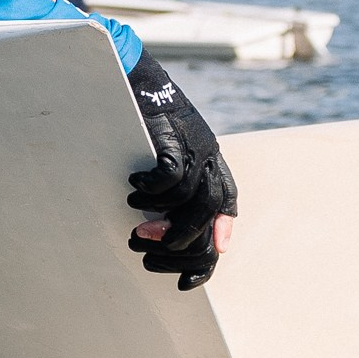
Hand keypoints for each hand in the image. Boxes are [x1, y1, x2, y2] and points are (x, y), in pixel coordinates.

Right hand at [122, 48, 237, 291]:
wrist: (140, 78)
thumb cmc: (150, 127)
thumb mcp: (172, 159)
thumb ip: (176, 193)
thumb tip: (161, 235)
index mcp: (213, 166)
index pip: (225, 209)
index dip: (212, 244)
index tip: (190, 279)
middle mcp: (211, 159)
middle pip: (207, 215)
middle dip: (176, 243)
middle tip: (144, 247)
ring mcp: (195, 147)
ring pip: (190, 201)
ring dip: (160, 219)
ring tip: (134, 219)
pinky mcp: (173, 137)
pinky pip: (171, 176)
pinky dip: (151, 190)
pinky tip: (133, 188)